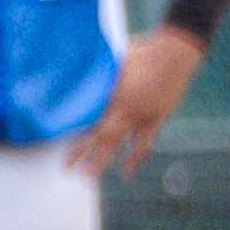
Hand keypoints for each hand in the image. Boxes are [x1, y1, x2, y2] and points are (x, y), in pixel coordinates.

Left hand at [72, 23, 204, 177]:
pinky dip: (135, 159)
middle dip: (81, 151)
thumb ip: (98, 75)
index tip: (53, 138)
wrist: (176, 52)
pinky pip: (143, 143)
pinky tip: (126, 174)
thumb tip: (74, 77)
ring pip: (118, 142)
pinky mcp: (156, 119)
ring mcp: (140, 115)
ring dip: (103, 160)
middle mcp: (124, 107)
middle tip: (66, 169)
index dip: (70, 127)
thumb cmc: (142, 51)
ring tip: (89, 178)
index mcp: (111, 91)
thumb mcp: (114, 60)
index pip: (85, 114)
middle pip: (98, 133)